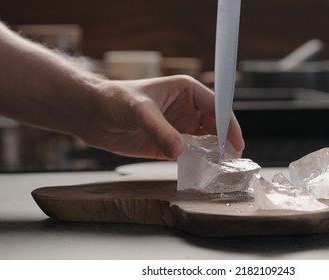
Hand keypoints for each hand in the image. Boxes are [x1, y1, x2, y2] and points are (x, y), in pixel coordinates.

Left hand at [80, 75, 244, 159]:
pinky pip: (190, 154)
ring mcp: (179, 128)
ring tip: (223, 169)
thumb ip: (160, 130)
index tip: (236, 142)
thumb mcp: (139, 111)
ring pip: (206, 141)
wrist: (92, 114)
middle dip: (225, 141)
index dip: (229, 124)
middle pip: (216, 125)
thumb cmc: (114, 100)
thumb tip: (179, 150)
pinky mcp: (169, 144)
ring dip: (214, 154)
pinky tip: (203, 171)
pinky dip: (198, 163)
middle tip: (233, 161)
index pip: (217, 106)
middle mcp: (187, 109)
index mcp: (186, 91)